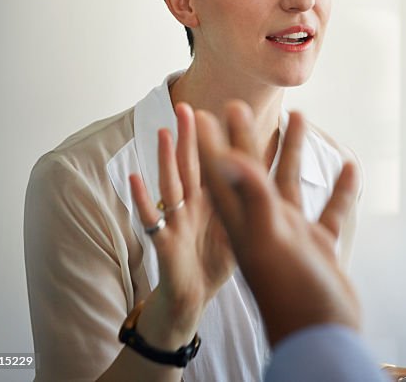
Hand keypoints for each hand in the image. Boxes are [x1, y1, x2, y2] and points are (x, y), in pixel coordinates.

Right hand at [128, 103, 235, 343]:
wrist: (193, 299)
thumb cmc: (213, 260)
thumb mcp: (238, 226)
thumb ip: (248, 200)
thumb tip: (271, 174)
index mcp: (212, 201)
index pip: (216, 163)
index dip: (220, 139)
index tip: (223, 109)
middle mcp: (192, 206)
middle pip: (191, 165)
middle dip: (189, 138)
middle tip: (186, 107)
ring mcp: (176, 222)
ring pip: (171, 185)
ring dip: (166, 159)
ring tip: (163, 132)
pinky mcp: (165, 243)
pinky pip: (151, 219)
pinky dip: (142, 199)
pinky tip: (134, 178)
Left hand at [195, 103, 360, 346]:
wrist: (321, 337)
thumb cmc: (291, 296)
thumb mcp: (268, 242)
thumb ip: (253, 199)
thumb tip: (231, 157)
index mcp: (243, 224)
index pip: (219, 176)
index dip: (212, 144)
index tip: (204, 111)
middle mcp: (263, 225)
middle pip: (250, 173)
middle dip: (246, 138)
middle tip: (241, 104)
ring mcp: (292, 236)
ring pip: (288, 184)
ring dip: (292, 151)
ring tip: (298, 116)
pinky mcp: (318, 246)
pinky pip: (327, 208)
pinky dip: (337, 186)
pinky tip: (347, 164)